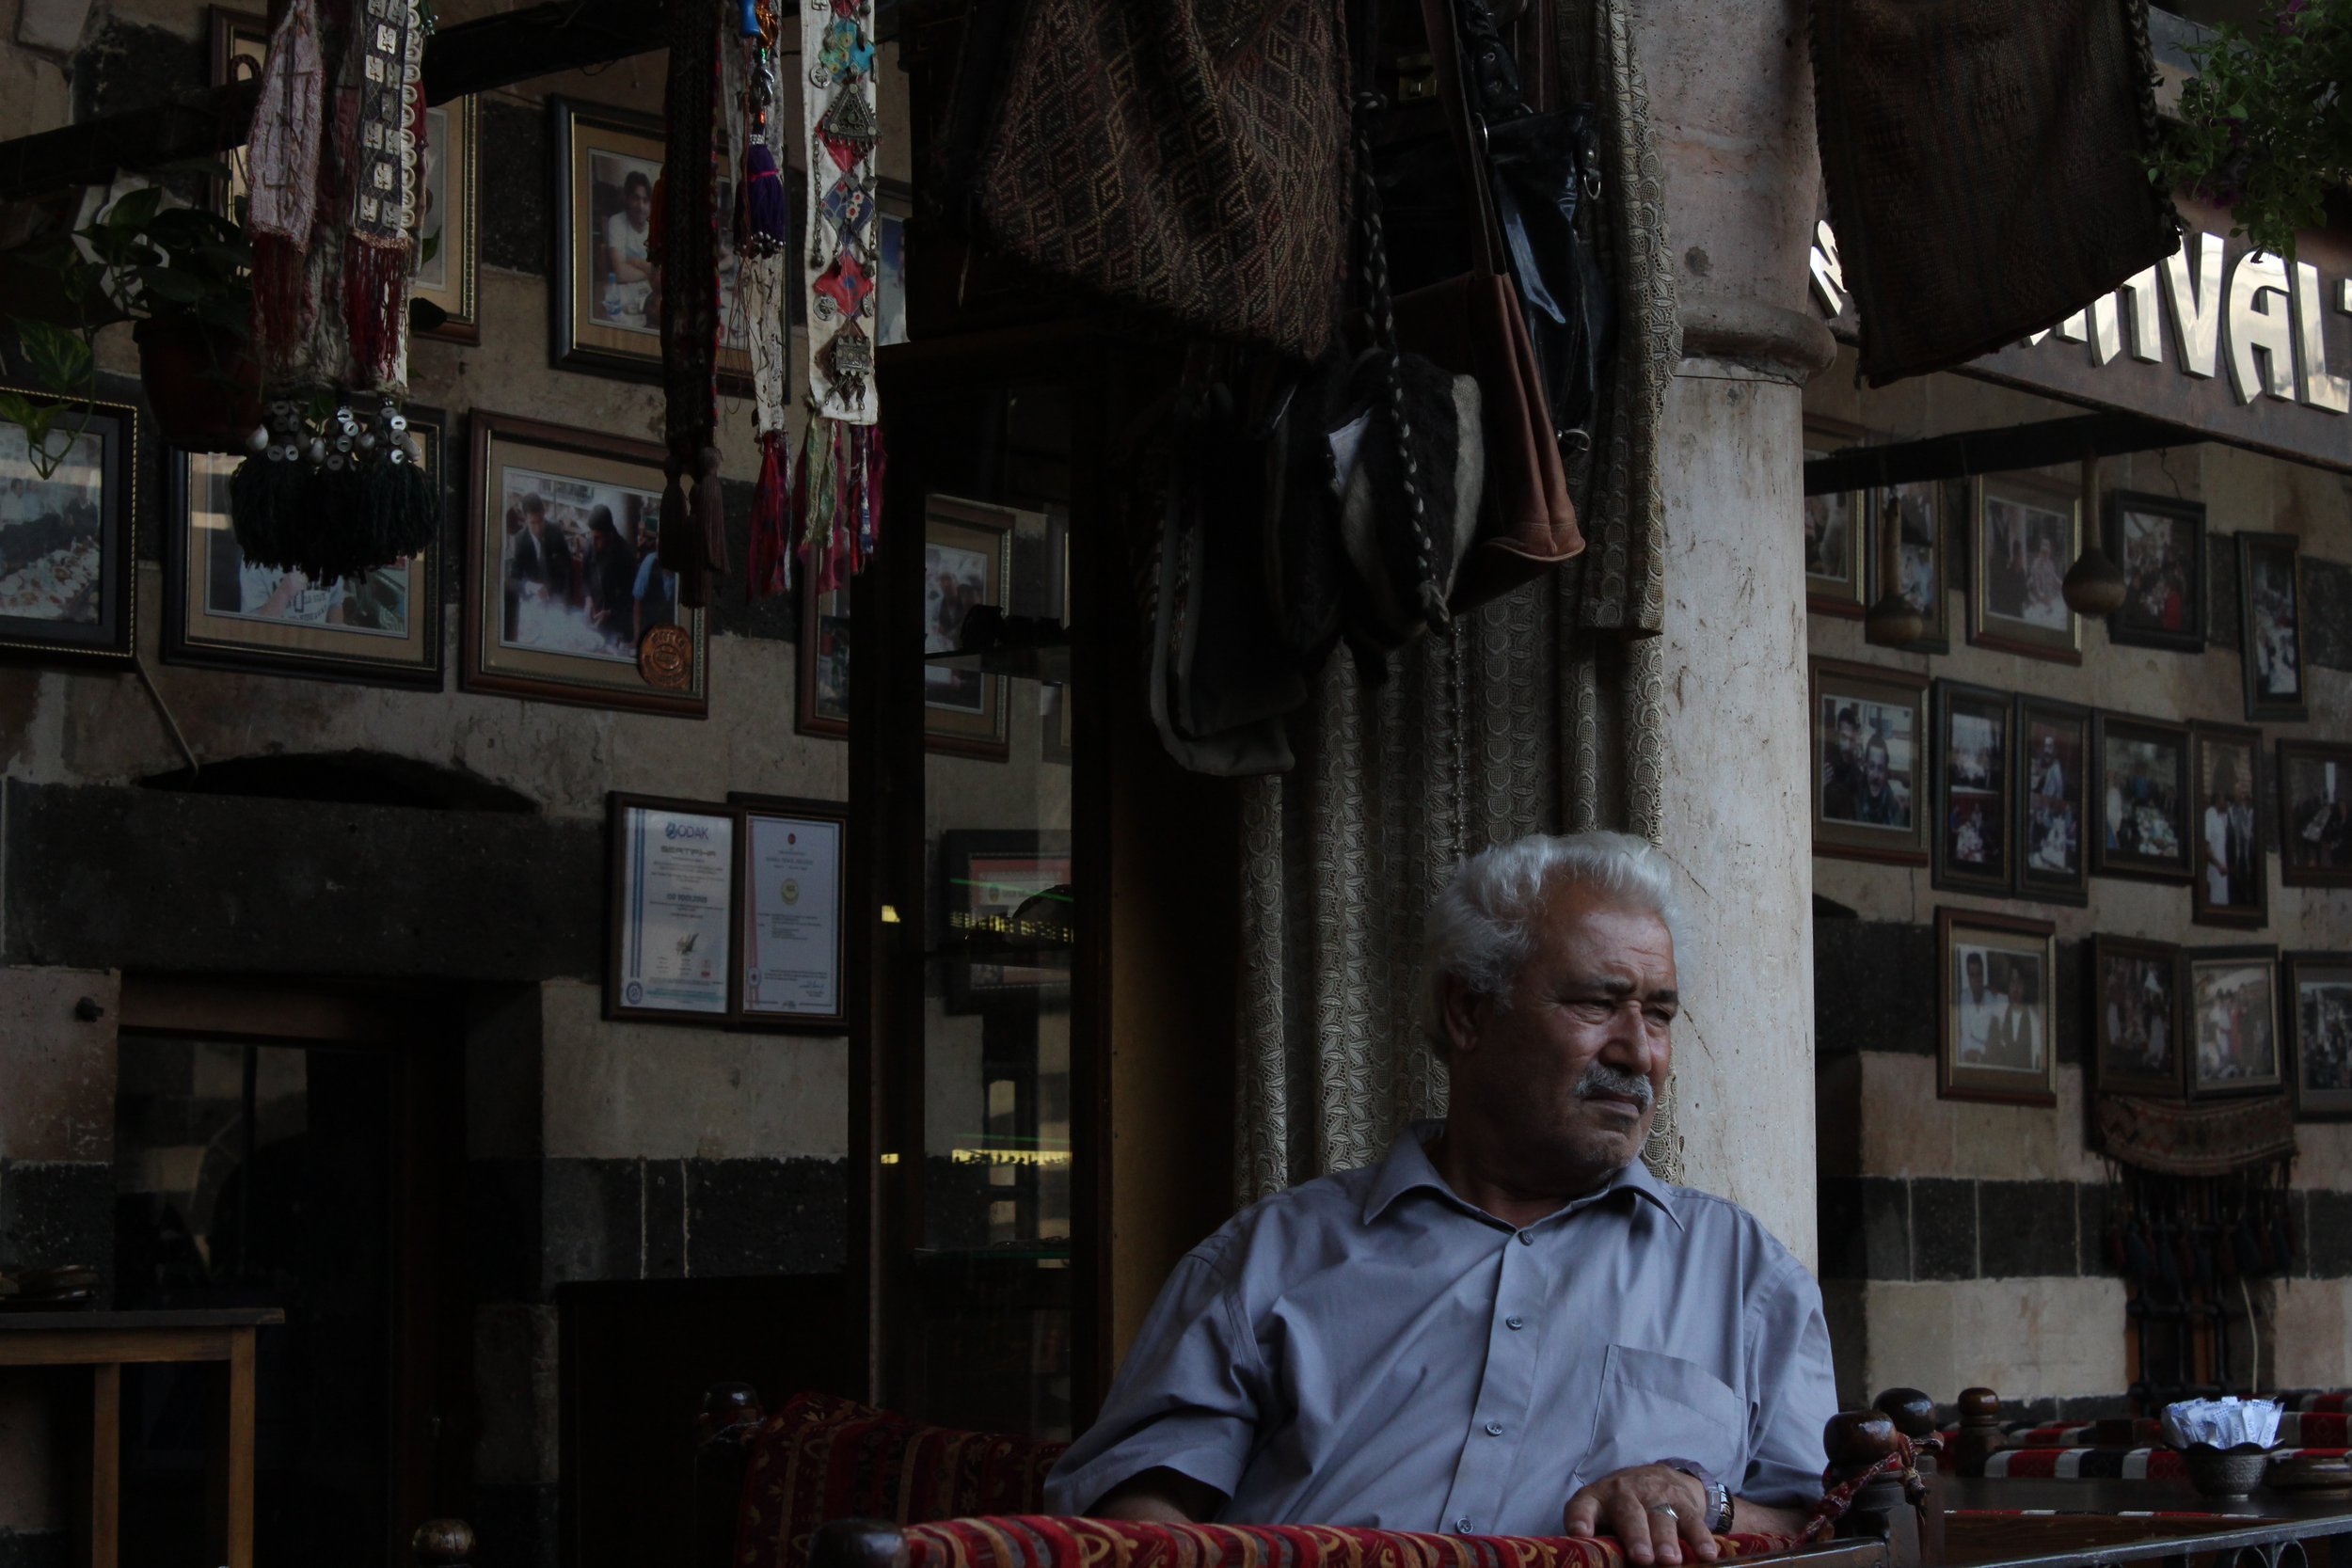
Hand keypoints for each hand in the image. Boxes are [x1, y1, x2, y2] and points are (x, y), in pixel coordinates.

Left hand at [1563, 1464, 1715, 1565]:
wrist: (1657, 1477)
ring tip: (1670, 1560)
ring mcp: (1656, 1495)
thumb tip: (1590, 1562)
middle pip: (1629, 1513)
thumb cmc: (1620, 1508)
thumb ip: (1597, 1537)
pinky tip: (1707, 1555)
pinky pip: (1692, 1519)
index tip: (1580, 1532)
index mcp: (1597, 1498)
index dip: (1580, 1518)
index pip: (1582, 1505)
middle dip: (1636, 1536)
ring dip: (1666, 1539)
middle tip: (1642, 1559)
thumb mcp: (1602, 1516)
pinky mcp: (1683, 1501)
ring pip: (1662, 1516)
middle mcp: (1624, 1492)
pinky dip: (1700, 1537)